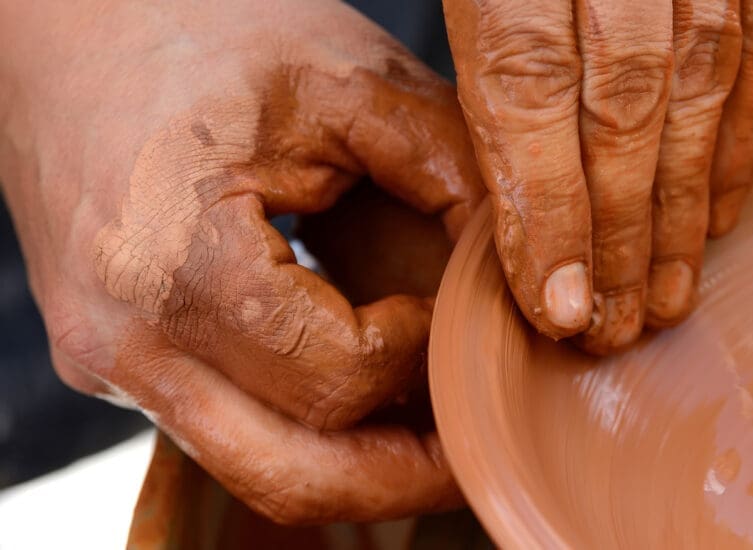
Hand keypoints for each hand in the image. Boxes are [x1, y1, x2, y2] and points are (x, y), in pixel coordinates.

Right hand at [0, 0, 481, 523]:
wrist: (71, 30)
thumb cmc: (203, 32)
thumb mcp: (346, 79)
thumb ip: (452, 170)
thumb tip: (527, 268)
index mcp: (175, 260)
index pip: (335, 380)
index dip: (419, 357)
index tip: (450, 310)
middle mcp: (123, 339)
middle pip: (292, 476)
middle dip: (406, 476)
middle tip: (480, 445)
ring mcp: (108, 363)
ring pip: (258, 471)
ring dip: (360, 468)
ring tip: (434, 427)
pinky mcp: (115, 363)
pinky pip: (228, 430)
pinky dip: (308, 429)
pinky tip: (364, 384)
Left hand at [444, 0, 752, 352]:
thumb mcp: (477, 4)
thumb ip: (499, 97)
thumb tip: (533, 243)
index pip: (532, 101)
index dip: (551, 217)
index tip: (560, 308)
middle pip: (626, 116)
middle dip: (621, 239)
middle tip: (616, 326)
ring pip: (701, 99)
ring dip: (684, 214)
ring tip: (668, 299)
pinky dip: (743, 149)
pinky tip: (722, 216)